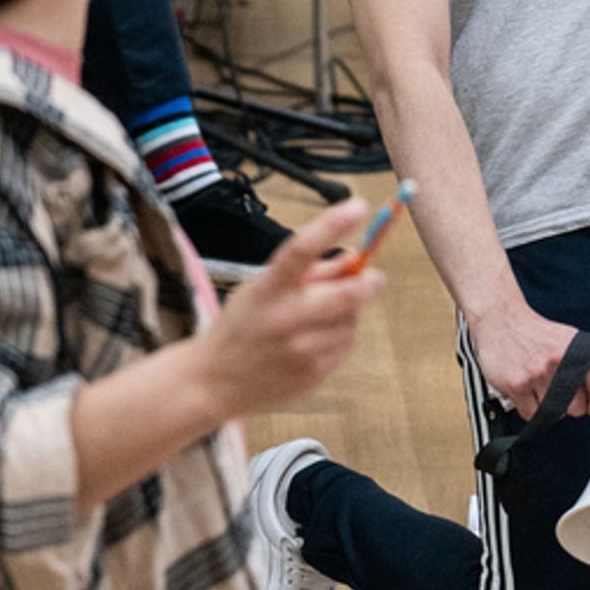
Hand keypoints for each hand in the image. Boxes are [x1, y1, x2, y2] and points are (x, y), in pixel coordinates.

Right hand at [193, 198, 381, 419]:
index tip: (358, 206)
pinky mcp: (312, 373)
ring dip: (348, 312)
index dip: (332, 225)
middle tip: (376, 277)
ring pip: (351, 319)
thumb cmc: (242, 324)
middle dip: (368, 282)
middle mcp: (285, 318)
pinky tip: (314, 341)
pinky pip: (345, 345)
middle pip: (345, 293)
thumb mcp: (262, 286)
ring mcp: (301, 350)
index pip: (302, 249)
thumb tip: (356, 256)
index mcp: (269, 288)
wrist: (213, 383)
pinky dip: (339, 336)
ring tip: (320, 317)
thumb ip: (309, 270)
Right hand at [469, 300, 589, 419]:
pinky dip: (529, 408)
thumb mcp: (569, 340)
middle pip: (578, 409)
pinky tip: (527, 390)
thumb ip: (587, 364)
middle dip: (570, 405)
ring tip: (542, 387)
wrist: (501, 320)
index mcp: (578, 350)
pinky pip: (531, 415)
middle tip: (561, 392)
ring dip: (548, 407)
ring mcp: (538, 374)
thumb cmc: (535, 332)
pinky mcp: (517, 385)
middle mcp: (560, 361)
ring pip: (554, 414)